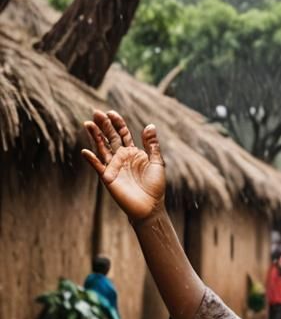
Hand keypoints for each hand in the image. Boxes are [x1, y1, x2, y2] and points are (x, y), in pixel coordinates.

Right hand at [82, 110, 165, 225]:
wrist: (150, 206)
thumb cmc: (155, 185)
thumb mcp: (157, 162)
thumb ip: (152, 145)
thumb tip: (150, 125)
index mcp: (133, 152)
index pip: (123, 134)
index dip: (117, 123)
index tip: (111, 113)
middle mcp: (121, 157)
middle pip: (110, 138)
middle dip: (103, 125)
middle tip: (96, 112)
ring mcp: (113, 166)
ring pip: (102, 148)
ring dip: (95, 137)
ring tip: (88, 123)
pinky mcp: (108, 177)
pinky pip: (98, 166)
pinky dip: (92, 159)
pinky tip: (86, 151)